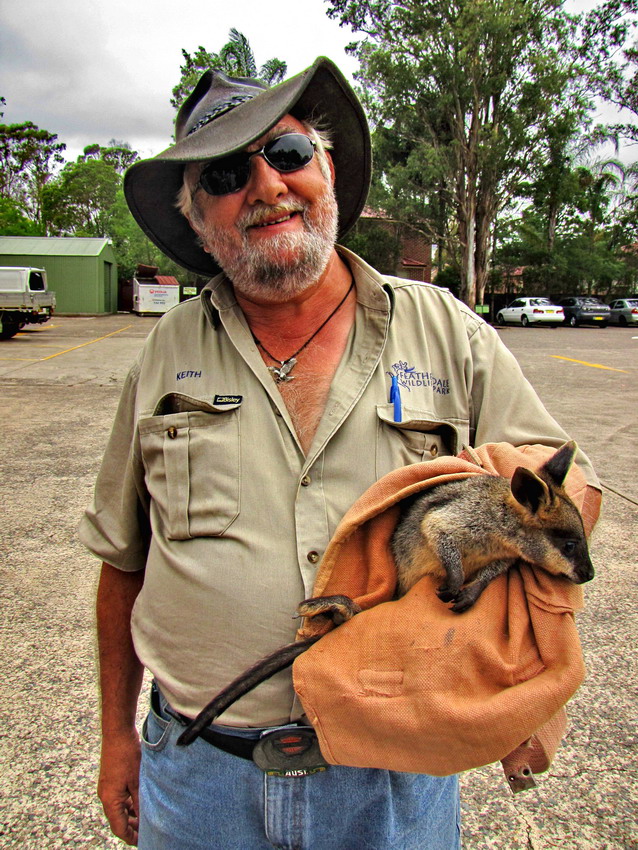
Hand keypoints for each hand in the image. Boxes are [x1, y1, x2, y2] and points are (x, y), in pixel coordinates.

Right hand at [98, 728, 140, 845]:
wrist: (117, 732)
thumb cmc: (126, 754)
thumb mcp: (137, 780)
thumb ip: (140, 801)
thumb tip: (145, 818)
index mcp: (110, 800)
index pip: (119, 828)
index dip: (131, 837)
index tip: (143, 841)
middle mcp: (105, 796)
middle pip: (118, 820)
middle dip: (132, 827)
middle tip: (147, 831)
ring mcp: (107, 787)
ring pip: (119, 808)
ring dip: (131, 814)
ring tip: (146, 816)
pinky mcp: (110, 779)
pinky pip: (119, 797)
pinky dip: (129, 803)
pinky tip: (141, 800)